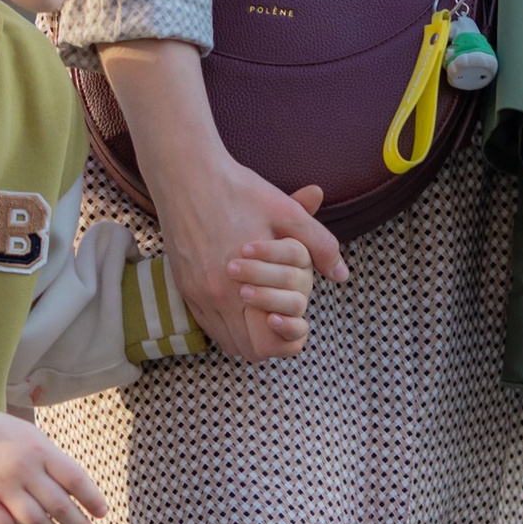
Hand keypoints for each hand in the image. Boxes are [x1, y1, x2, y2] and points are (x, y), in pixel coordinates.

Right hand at [0, 407, 106, 523]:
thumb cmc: (5, 437)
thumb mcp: (34, 438)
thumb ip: (55, 464)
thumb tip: (82, 497)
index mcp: (40, 450)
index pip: (75, 479)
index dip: (92, 499)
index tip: (102, 514)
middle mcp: (22, 469)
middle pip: (58, 505)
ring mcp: (0, 487)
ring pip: (35, 522)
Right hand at [99, 41, 347, 361]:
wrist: (188, 174)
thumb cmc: (240, 192)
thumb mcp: (287, 214)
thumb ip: (319, 245)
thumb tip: (342, 275)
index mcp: (239, 286)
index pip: (262, 345)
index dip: (284, 341)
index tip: (294, 320)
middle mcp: (212, 297)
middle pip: (243, 349)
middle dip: (267, 341)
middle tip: (282, 316)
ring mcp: (192, 292)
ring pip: (222, 338)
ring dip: (245, 332)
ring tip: (263, 310)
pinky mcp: (180, 284)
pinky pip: (205, 322)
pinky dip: (225, 321)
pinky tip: (240, 300)